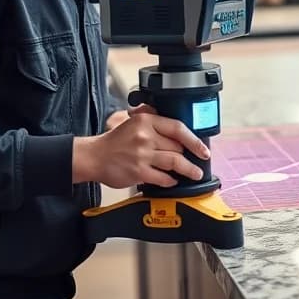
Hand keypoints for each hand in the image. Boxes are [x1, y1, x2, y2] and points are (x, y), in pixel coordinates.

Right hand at [73, 105, 210, 187]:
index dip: (194, 140)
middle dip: (189, 156)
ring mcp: (142, 154)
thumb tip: (173, 124)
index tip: (204, 149)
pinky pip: (162, 177)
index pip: (178, 128)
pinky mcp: (138, 171)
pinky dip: (170, 180)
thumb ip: (152, 118)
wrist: (94, 156)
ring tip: (194, 173)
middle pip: (178, 147)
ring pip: (174, 162)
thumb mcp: (132, 121)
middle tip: (196, 162)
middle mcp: (145, 136)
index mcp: (146, 120)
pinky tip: (172, 181)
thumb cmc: (114, 141)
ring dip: (187, 170)